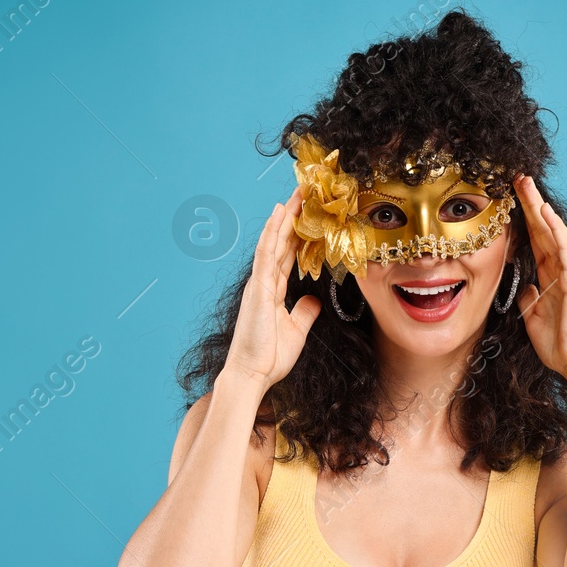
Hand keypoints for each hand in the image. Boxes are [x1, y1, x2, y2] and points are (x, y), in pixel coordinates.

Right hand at [220, 186, 322, 388]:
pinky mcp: (258, 288)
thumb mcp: (296, 331)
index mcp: (273, 291)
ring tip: (297, 192)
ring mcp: (260, 283)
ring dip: (285, 216)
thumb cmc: (269, 357)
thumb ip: (304, 313)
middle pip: (282, 242)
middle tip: (305, 191)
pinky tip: (280, 214)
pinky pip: (266, 254)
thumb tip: (314, 300)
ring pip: (274, 241)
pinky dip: (273, 232)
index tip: (308, 213)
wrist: (253, 374)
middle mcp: (265, 282)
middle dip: (294, 217)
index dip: (297, 233)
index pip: (288, 255)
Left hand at [513, 174, 566, 383]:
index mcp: (550, 278)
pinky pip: (564, 250)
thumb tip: (525, 287)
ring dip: (540, 208)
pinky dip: (555, 229)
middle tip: (517, 178)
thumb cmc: (558, 344)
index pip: (535, 241)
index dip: (523, 220)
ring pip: (553, 233)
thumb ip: (528, 299)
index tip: (510, 199)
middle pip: (543, 230)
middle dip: (530, 204)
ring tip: (528, 185)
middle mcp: (561, 270)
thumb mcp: (533, 318)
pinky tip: (545, 212)